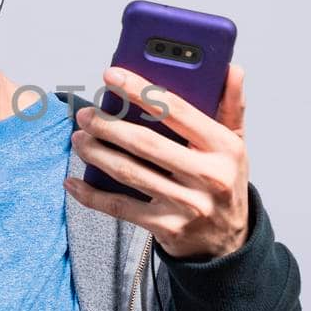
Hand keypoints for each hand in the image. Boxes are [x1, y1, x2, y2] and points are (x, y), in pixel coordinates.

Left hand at [65, 64, 249, 259]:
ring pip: (129, 173)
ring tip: (79, 139)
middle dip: (108, 126)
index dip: (140, 90)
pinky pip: (120, 208)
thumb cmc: (224, 182)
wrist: (228, 241)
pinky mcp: (167, 228)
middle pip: (146, 143)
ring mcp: (187, 205)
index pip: (177, 110)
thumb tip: (231, 69)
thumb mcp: (236, 144)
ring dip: (96, 154)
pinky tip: (74, 183)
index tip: (111, 76)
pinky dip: (92, 195)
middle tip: (85, 115)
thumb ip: (232, 106)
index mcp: (224, 147)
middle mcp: (208, 176)